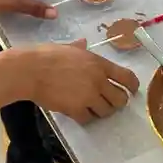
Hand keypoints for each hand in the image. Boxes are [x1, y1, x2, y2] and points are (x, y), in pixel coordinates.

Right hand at [23, 41, 138, 122]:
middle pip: (120, 99)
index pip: (126, 77)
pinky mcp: (76, 109)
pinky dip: (86, 118)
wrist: (30, 70)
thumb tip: (83, 43)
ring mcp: (88, 96)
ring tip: (93, 108)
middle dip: (117, 102)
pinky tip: (78, 112)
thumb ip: (79, 47)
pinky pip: (89, 119)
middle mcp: (98, 80)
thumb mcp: (67, 47)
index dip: (133, 86)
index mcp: (98, 63)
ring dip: (101, 111)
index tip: (132, 90)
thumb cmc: (46, 55)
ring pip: (107, 111)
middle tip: (109, 102)